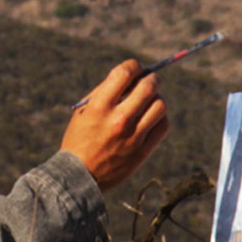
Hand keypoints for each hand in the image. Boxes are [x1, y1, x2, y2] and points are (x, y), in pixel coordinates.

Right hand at [61, 59, 169, 192]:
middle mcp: (118, 120)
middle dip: (150, 79)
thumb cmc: (80, 139)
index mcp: (99, 107)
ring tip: (148, 102)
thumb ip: (105, 92)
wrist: (79, 176)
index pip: (124, 73)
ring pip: (160, 105)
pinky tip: (150, 118)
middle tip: (148, 80)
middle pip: (148, 87)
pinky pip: (163, 125)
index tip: (134, 68)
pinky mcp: (142, 151)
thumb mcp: (83, 112)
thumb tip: (130, 77)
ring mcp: (132, 137)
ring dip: (156, 98)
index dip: (133, 65)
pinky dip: (160, 117)